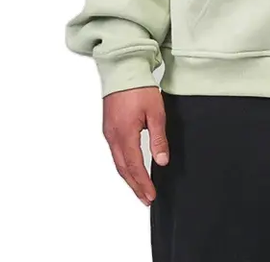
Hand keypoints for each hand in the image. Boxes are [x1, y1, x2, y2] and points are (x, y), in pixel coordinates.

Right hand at [102, 87, 169, 204]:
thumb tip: (162, 160)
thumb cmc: (138, 87)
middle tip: (145, 198)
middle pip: (123, 169)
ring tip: (139, 188)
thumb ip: (158, 138)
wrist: (122, 70)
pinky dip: (123, 165)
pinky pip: (114, 152)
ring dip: (128, 177)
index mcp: (125, 134)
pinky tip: (130, 167)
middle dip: (135, 186)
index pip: (134, 166)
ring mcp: (108, 132)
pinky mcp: (108, 127)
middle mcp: (113, 136)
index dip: (142, 183)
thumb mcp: (155, 112)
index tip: (150, 196)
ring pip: (117, 162)